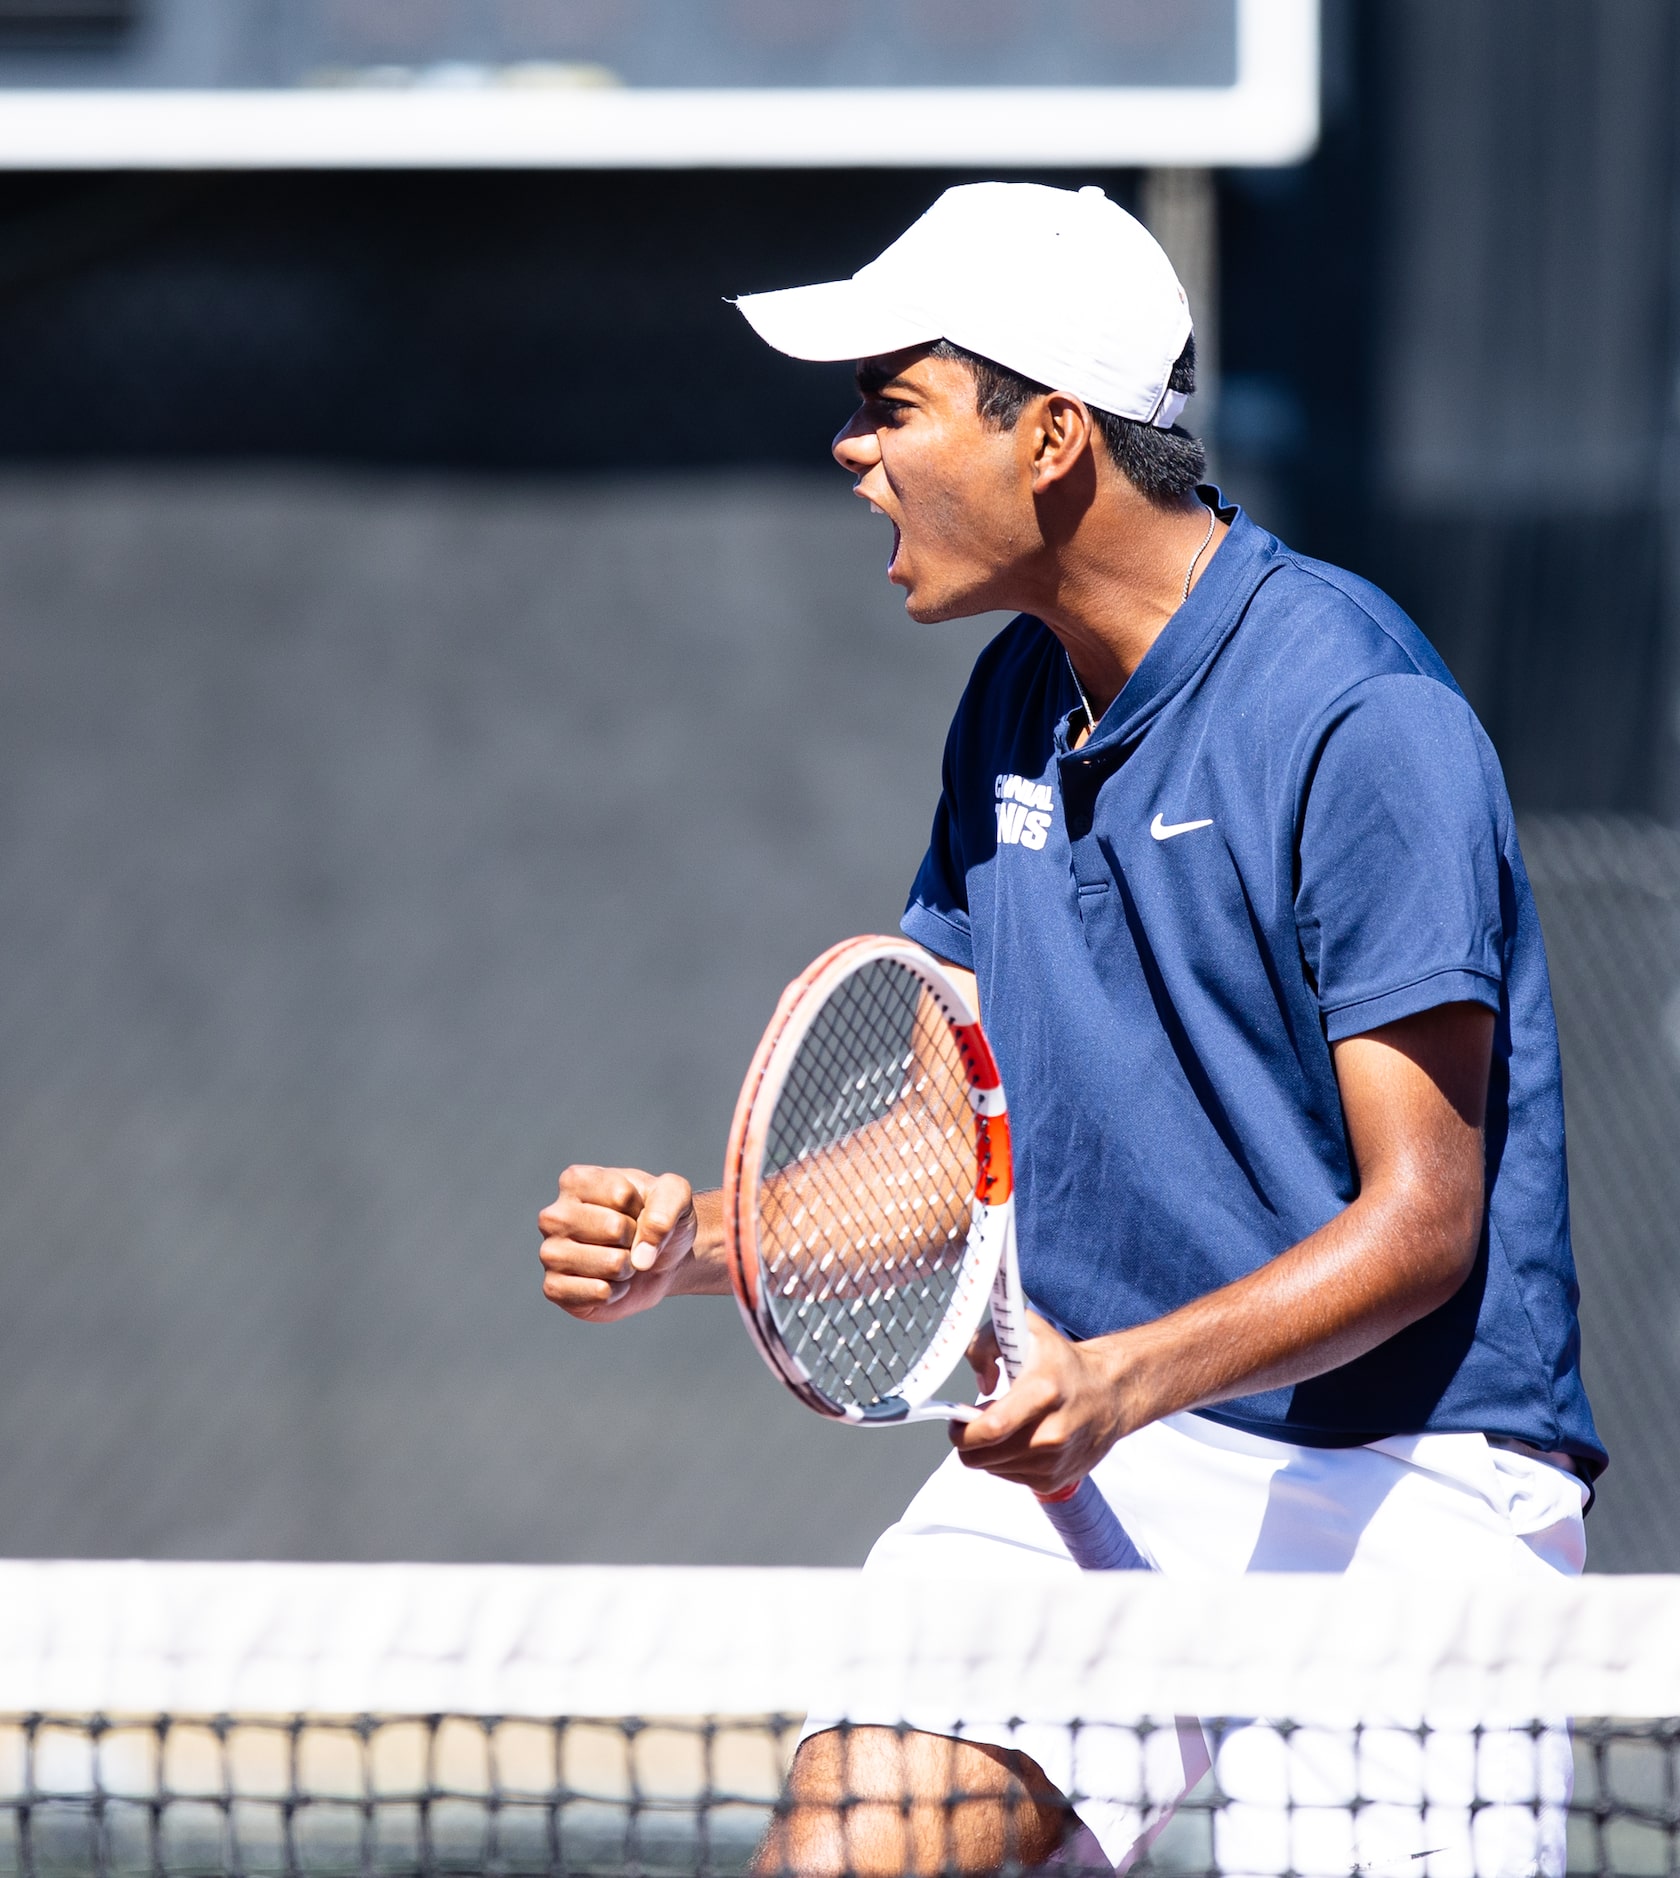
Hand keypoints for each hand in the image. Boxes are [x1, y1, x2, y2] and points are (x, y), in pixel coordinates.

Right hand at [539, 1165, 697, 1322]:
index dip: (642, 1208)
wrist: (659, 1259)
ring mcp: (549, 1253)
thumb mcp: (676, 1195)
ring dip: (628, 1267)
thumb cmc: (658, 1219)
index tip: (636, 1211)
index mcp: (575, 1181)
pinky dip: (617, 1292)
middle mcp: (554, 1216)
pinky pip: (598, 1293)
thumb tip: (642, 1255)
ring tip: (620, 1261)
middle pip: (615, 1228)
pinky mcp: (554, 1289)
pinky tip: (609, 1282)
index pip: (621, 1195)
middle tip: (629, 1240)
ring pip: (610, 1263)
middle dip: (636, 1238)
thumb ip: (668, 1204)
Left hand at [950, 1313, 1134, 1497]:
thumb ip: (985, 1344)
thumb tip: (981, 1383)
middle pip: (983, 1456)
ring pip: (990, 1468)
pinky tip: (1020, 1437)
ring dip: (986, 1449)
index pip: (992, 1427)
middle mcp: (1051, 1433)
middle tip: (974, 1419)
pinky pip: (1008, 1476)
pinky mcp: (1055, 1481)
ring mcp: (1053, 1461)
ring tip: (1005, 1423)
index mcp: (1043, 1392)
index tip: (957, 1419)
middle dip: (967, 1440)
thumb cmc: (1064, 1362)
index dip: (963, 1429)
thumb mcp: (1025, 1330)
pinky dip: (1004, 1459)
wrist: (1111, 1393)